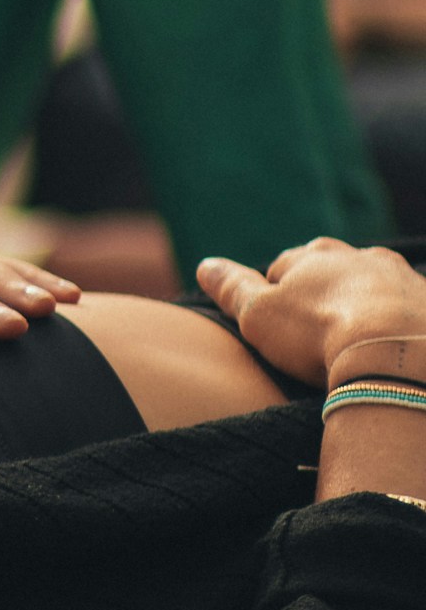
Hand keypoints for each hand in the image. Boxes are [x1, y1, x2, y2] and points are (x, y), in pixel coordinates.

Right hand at [197, 239, 425, 388]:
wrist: (398, 352)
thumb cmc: (318, 332)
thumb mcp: (258, 315)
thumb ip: (231, 288)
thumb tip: (205, 265)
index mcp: (313, 256)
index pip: (284, 267)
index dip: (275, 294)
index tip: (276, 323)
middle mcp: (359, 256)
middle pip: (333, 271)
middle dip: (323, 293)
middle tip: (316, 330)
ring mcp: (401, 277)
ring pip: (375, 287)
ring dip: (365, 306)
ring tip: (357, 341)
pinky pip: (409, 308)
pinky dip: (397, 323)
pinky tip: (389, 347)